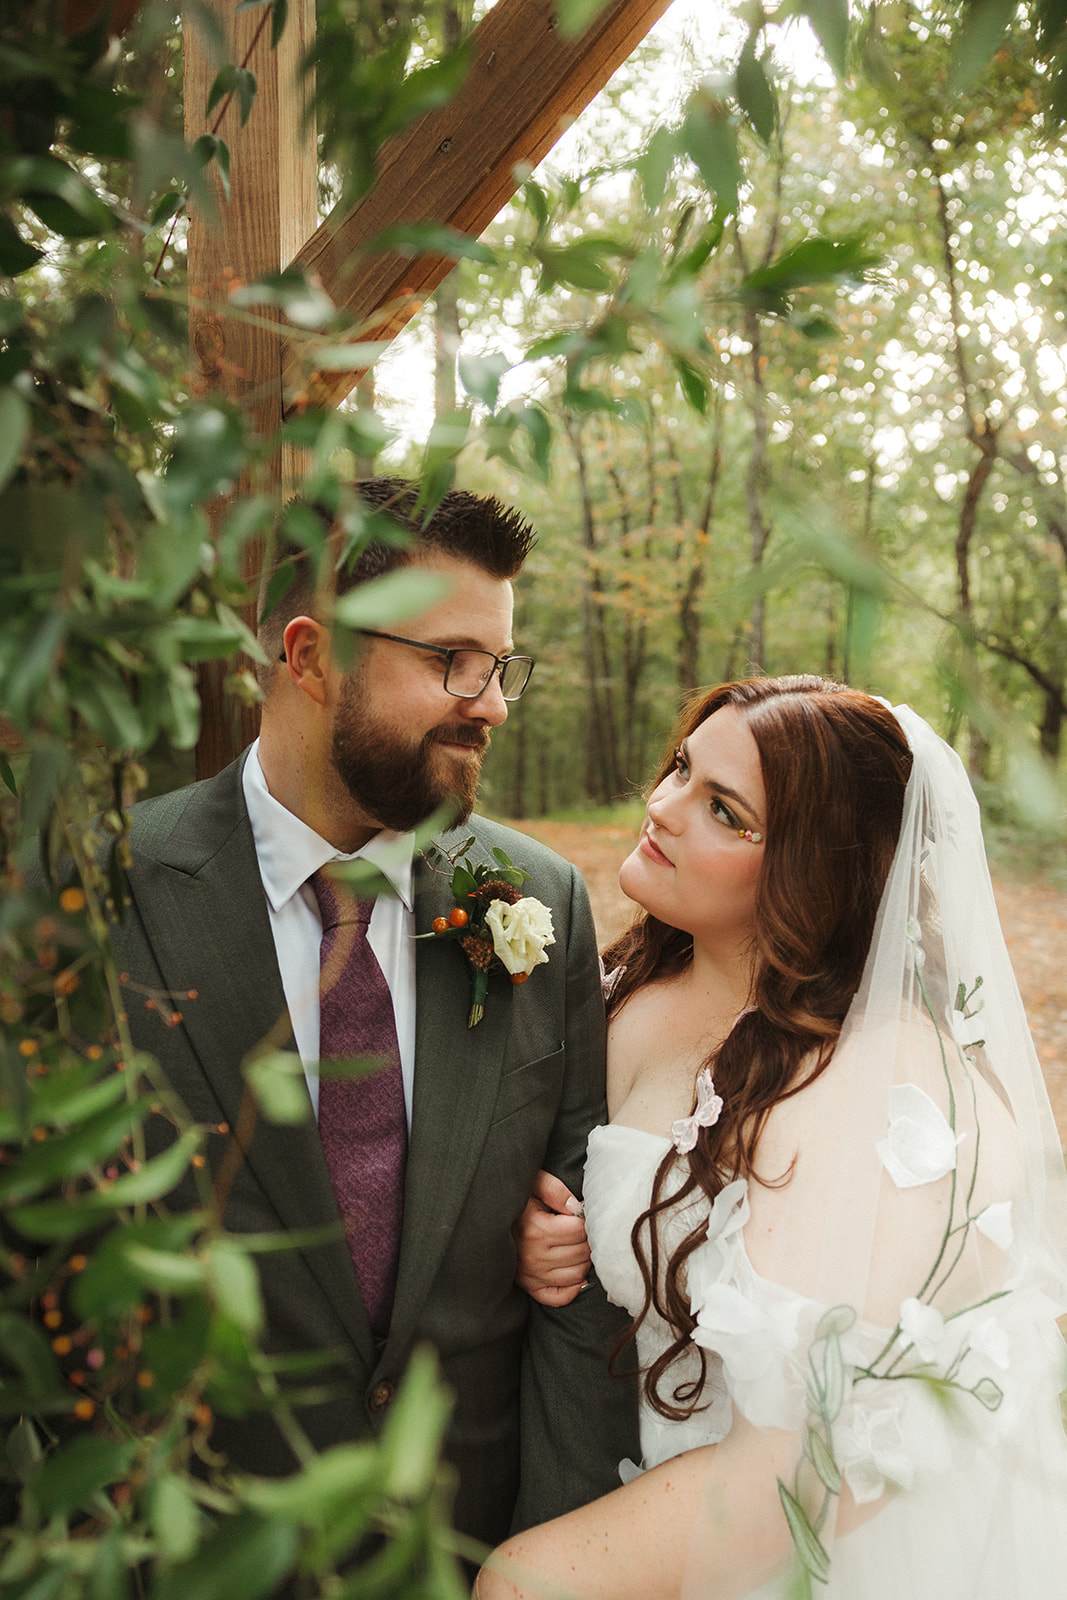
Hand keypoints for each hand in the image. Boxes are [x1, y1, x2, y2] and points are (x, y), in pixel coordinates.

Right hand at [514, 1169, 590, 1306]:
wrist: (486, 1218)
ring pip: (576, 1274)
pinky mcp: (530, 1287)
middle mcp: (534, 1257)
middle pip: (581, 1252)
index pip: (579, 1230)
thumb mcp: (533, 1184)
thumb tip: (577, 1208)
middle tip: (581, 1229)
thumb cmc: (516, 1200)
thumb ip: (556, 1190)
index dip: (586, 1220)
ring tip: (576, 1246)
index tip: (580, 1214)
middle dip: (587, 1239)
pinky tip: (574, 1272)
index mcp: (536, 1230)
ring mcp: (531, 1275)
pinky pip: (559, 1296)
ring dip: (583, 1260)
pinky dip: (573, 1288)